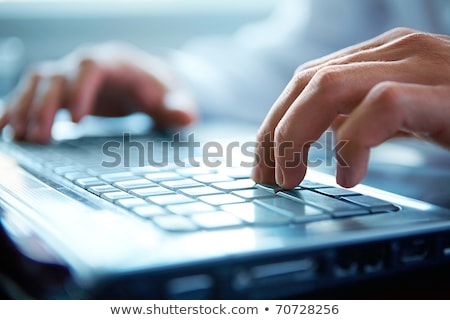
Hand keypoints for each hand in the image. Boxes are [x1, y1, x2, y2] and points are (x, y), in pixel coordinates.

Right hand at [0, 42, 196, 142]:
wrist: (148, 84)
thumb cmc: (161, 90)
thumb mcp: (175, 98)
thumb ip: (179, 107)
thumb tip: (185, 117)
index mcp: (116, 62)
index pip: (91, 65)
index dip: (80, 88)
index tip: (77, 120)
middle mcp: (87, 65)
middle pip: (56, 74)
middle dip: (44, 104)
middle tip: (39, 137)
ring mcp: (71, 76)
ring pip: (37, 82)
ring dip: (24, 108)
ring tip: (18, 137)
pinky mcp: (62, 91)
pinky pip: (31, 94)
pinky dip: (15, 108)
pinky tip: (3, 128)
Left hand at [252, 27, 449, 188]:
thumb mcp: (403, 113)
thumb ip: (361, 114)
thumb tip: (320, 136)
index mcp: (378, 56)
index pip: (304, 80)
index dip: (274, 122)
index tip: (262, 163)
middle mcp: (393, 51)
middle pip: (306, 82)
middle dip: (275, 133)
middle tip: (268, 179)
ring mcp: (420, 65)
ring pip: (329, 87)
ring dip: (297, 137)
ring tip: (292, 180)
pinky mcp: (445, 91)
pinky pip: (382, 106)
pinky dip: (354, 143)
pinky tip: (349, 175)